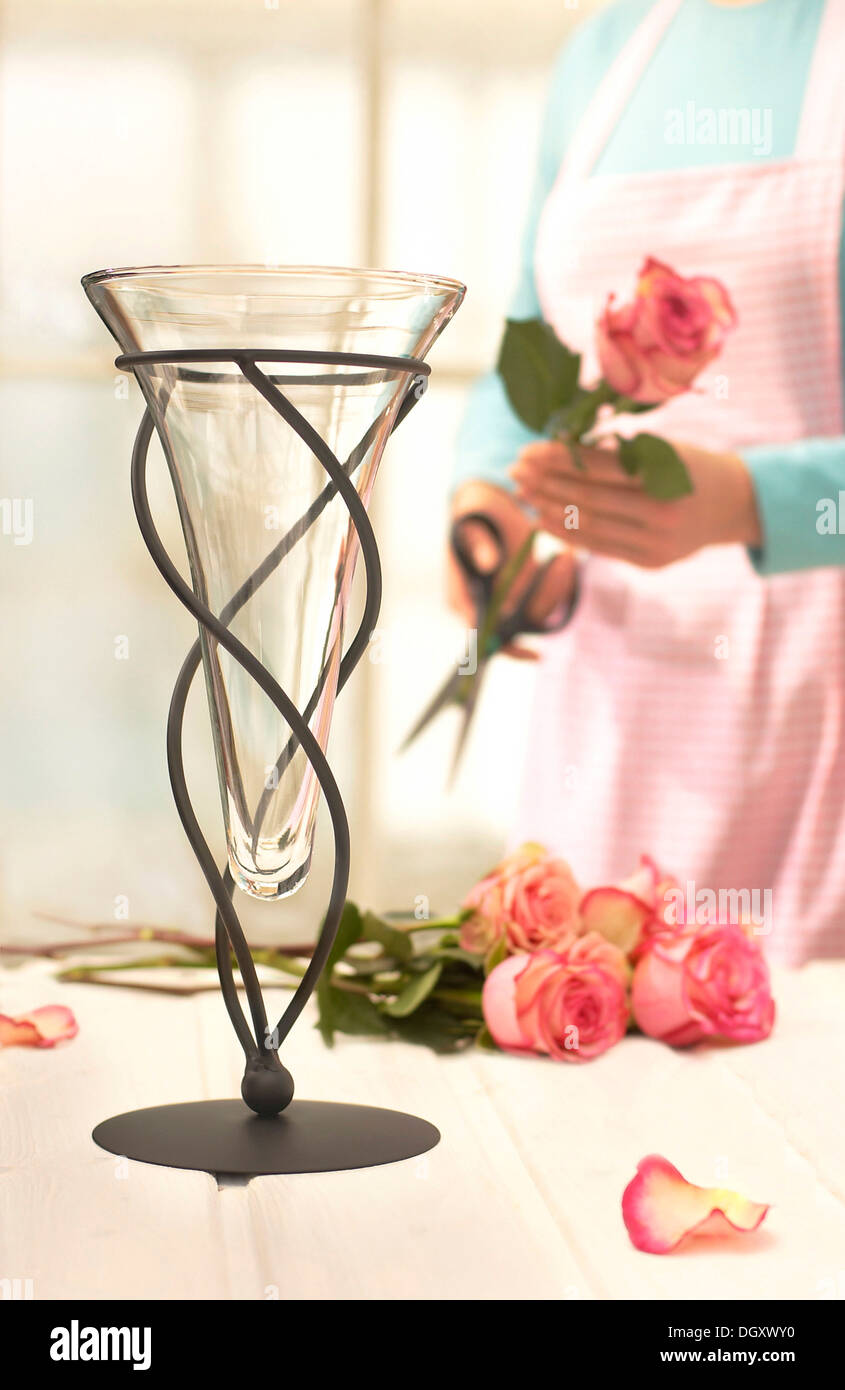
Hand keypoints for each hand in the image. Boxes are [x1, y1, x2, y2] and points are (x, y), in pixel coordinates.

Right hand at [448, 480, 575, 658]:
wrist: (488, 504)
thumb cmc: (473, 514)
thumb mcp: (472, 524)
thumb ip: (479, 544)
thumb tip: (489, 564)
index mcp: (463, 599)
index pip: (484, 636)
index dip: (508, 648)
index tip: (533, 654)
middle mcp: (486, 607)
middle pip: (519, 626)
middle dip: (544, 600)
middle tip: (562, 565)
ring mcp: (508, 600)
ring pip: (538, 611)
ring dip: (557, 587)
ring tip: (567, 555)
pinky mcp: (528, 590)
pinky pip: (549, 596)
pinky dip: (561, 580)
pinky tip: (568, 555)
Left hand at [509, 438, 761, 568]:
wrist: (734, 505)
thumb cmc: (690, 466)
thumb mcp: (663, 449)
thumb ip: (618, 454)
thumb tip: (557, 451)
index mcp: (665, 473)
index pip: (597, 466)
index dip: (558, 459)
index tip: (527, 452)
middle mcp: (661, 511)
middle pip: (589, 498)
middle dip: (546, 484)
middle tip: (515, 473)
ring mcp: (656, 543)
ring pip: (591, 527)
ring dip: (550, 511)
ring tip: (524, 496)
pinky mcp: (651, 563)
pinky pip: (601, 547)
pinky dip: (570, 535)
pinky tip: (545, 521)